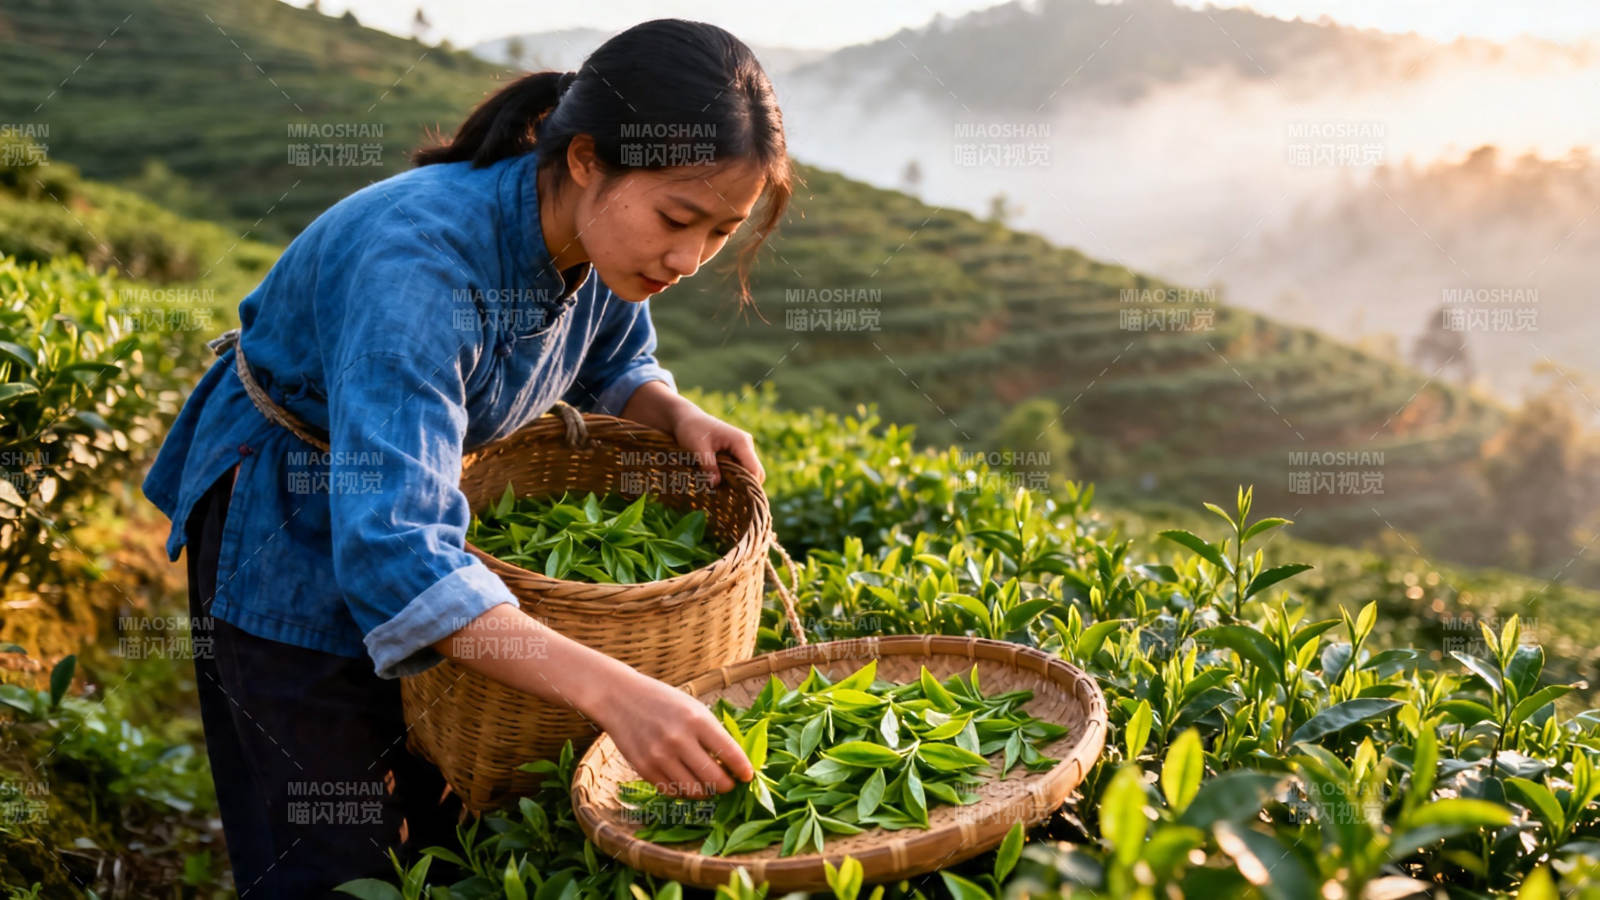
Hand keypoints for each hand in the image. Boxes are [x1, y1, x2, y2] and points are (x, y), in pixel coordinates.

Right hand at [593, 668, 753, 797]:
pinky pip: (672, 791)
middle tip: (729, 785)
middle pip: (713, 779)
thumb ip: (712, 733)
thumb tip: (735, 763)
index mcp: (697, 720)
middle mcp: (679, 739)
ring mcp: (659, 756)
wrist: (620, 698)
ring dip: (706, 792)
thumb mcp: (693, 707)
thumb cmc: (664, 702)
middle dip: (727, 786)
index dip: (743, 769)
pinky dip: (684, 792)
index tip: (748, 776)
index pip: (729, 753)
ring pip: (693, 790)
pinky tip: (688, 784)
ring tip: (710, 787)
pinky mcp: (644, 768)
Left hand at [671, 408, 763, 489]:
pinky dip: (733, 476)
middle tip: (726, 495)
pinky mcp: (737, 451)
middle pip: (757, 473)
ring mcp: (743, 447)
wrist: (686, 418)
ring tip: (720, 488)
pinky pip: (741, 468)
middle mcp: (746, 444)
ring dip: (738, 481)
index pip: (754, 470)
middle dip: (745, 486)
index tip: (733, 497)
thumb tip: (715, 485)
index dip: (748, 486)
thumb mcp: (697, 448)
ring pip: (749, 471)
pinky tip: (718, 480)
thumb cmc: (691, 429)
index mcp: (741, 442)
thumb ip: (708, 466)